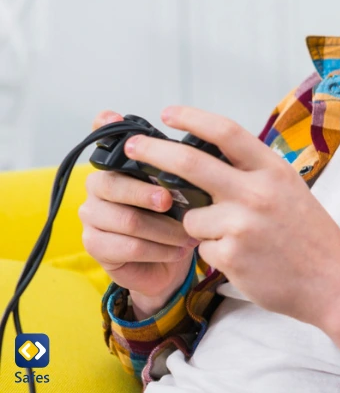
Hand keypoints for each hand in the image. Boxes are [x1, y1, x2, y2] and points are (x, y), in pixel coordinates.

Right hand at [79, 111, 197, 319]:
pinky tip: (177, 251)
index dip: (115, 136)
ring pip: (129, 220)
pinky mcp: (94, 245)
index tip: (124, 128)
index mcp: (117, 165)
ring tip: (189, 235)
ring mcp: (91, 216)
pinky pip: (130, 246)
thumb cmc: (174, 220)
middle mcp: (98, 186)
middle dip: (148, 194)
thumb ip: (180, 173)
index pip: (109, 144)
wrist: (167, 264)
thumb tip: (195, 161)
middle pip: (115, 185)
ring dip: (166, 230)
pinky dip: (160, 250)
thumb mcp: (183, 193)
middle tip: (172, 202)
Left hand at [121, 106, 339, 369]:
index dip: (193, 118)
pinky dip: (215, 253)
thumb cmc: (310, 236)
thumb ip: (251, 174)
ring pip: (191, 217)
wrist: (332, 282)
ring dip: (201, 228)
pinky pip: (202, 249)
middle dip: (154, 152)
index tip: (169, 113)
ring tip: (237, 239)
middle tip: (133, 147)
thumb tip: (204, 160)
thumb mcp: (289, 190)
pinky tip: (243, 259)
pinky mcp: (230, 256)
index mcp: (273, 170)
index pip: (227, 132)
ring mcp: (242, 225)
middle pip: (190, 163)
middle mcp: (257, 192)